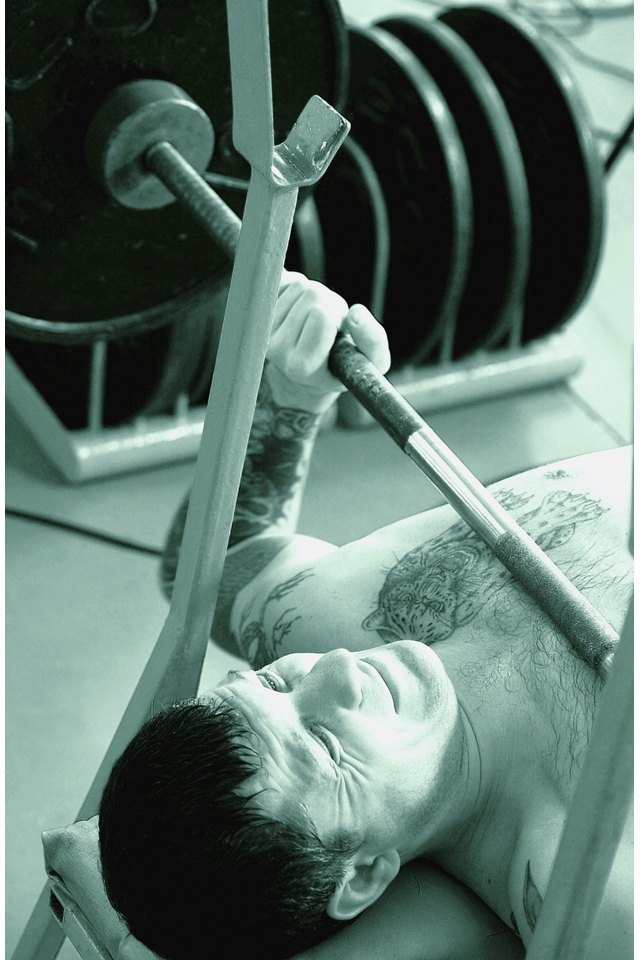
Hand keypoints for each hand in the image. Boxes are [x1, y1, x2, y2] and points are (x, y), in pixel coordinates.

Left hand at [267, 272, 390, 405]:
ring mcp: (261, 329)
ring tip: (315, 319)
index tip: (338, 332)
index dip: (338, 316)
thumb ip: (373, 341)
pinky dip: (298, 286)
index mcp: (300, 367)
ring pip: (299, 285)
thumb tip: (355, 312)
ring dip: (314, 297)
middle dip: (328, 303)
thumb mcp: (371, 363)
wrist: (306, 371)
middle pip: (311, 294)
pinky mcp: (254, 311)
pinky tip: (300, 309)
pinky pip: (285, 278)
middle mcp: (275, 350)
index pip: (321, 316)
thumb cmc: (344, 365)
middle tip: (329, 324)